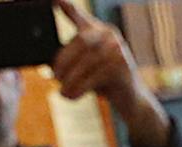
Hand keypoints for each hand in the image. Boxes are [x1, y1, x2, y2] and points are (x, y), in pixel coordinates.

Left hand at [52, 0, 171, 146]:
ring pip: (86, 61)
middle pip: (80, 41)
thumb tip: (50, 65)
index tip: (54, 0)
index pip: (80, 16)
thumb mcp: (86, 66)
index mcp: (100, 30)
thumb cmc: (104, 82)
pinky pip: (93, 77)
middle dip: (63, 61)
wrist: (131, 101)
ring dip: (69, 79)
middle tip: (54, 77)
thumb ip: (73, 58)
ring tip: (63, 91)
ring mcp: (118, 49)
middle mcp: (110, 34)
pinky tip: (71, 96)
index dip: (66, 7)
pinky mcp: (121, 67)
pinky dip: (78, 88)